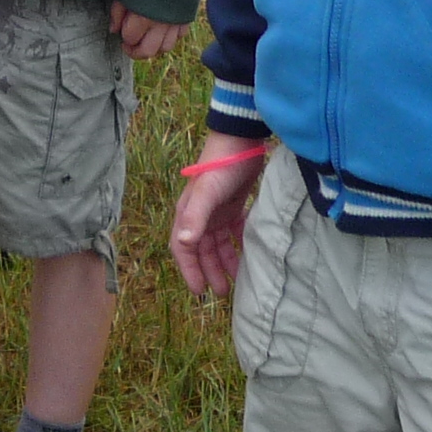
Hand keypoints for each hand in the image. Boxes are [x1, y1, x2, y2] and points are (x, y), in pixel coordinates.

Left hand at [110, 2, 187, 60]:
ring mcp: (176, 22)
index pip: (130, 39)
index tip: (121, 31)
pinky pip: (180, 36)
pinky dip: (171, 36)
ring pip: (166, 48)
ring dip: (154, 46)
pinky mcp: (187, 16)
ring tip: (146, 36)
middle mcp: (161, 23)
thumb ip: (117, 11)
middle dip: (136, 51)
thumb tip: (114, 30)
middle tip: (129, 43)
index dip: (124, 37)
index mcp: (143, 16)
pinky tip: (163, 27)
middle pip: (148, 51)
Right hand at [169, 135, 268, 297]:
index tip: (200, 291)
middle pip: (202, 250)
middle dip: (210, 271)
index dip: (189, 271)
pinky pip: (234, 231)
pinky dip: (238, 244)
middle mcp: (200, 214)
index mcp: (188, 213)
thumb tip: (183, 242)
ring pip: (218, 243)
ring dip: (225, 261)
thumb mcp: (207, 192)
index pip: (183, 249)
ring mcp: (217, 210)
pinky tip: (249, 255)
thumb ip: (196, 217)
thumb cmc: (221, 165)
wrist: (241, 139)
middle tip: (222, 292)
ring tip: (237, 279)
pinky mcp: (234, 205)